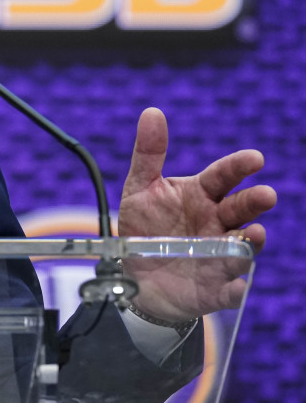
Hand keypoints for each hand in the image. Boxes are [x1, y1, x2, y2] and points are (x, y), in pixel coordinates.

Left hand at [118, 107, 275, 320]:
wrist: (137, 274)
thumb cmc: (146, 227)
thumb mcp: (140, 189)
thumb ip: (148, 153)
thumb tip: (152, 112)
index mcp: (201, 195)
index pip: (223, 177)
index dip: (238, 167)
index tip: (254, 158)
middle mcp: (217, 223)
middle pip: (240, 209)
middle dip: (254, 202)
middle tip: (265, 195)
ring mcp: (220, 255)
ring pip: (243, 247)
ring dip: (250, 241)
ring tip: (251, 234)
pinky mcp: (216, 288)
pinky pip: (230, 290)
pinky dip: (236, 288)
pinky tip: (238, 286)